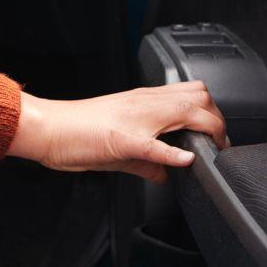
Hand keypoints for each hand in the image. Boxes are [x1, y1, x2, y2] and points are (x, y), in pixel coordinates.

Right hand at [8, 80, 227, 182]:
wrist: (49, 127)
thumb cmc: (78, 131)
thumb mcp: (120, 146)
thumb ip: (150, 160)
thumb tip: (169, 173)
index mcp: (142, 102)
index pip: (191, 93)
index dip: (214, 113)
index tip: (217, 138)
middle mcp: (142, 104)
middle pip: (198, 95)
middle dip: (217, 120)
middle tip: (218, 144)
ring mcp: (134, 119)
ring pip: (183, 107)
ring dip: (205, 128)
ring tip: (208, 150)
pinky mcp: (122, 140)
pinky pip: (153, 145)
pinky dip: (172, 154)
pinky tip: (181, 161)